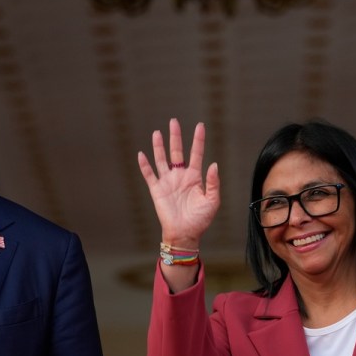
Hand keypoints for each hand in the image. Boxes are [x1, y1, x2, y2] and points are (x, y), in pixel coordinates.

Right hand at [137, 118, 219, 247]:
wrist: (185, 234)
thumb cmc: (200, 219)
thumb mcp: (212, 201)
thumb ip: (213, 182)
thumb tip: (214, 164)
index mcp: (194, 177)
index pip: (196, 153)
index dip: (198, 140)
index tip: (200, 125)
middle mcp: (180, 176)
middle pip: (177, 152)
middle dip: (175, 137)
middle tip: (174, 121)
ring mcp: (167, 182)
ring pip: (162, 160)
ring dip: (159, 147)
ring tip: (157, 133)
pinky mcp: (157, 190)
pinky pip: (149, 175)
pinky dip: (145, 165)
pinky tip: (142, 154)